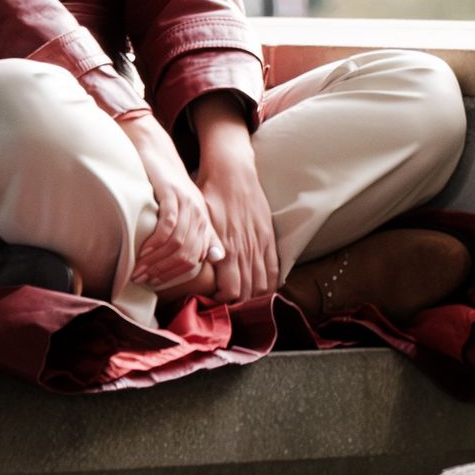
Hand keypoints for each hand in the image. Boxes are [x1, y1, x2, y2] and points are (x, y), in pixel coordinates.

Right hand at [120, 112, 222, 294]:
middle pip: (186, 255)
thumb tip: (214, 258)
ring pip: (178, 244)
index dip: (173, 275)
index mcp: (203, 221)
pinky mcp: (173, 194)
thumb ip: (197, 233)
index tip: (153, 282)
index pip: (194, 259)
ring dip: (156, 260)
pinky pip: (168, 226)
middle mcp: (199, 214)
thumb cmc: (163, 183)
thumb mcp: (182, 210)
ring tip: (138, 268)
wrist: (154, 149)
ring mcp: (188, 204)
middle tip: (142, 278)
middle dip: (163, 271)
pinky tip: (143, 250)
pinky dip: (155, 242)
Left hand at [187, 94, 279, 304]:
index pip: (230, 291)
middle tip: (226, 303)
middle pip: (247, 292)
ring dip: (253, 296)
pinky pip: (274, 269)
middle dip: (237, 303)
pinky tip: (261, 289)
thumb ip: (203, 246)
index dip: (222, 301)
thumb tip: (200, 270)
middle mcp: (245, 250)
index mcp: (225, 248)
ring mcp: (259, 244)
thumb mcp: (200, 219)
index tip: (213, 299)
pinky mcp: (269, 237)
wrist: (232, 171)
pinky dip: (270, 284)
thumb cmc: (209, 194)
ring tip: (242, 298)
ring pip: (262, 285)